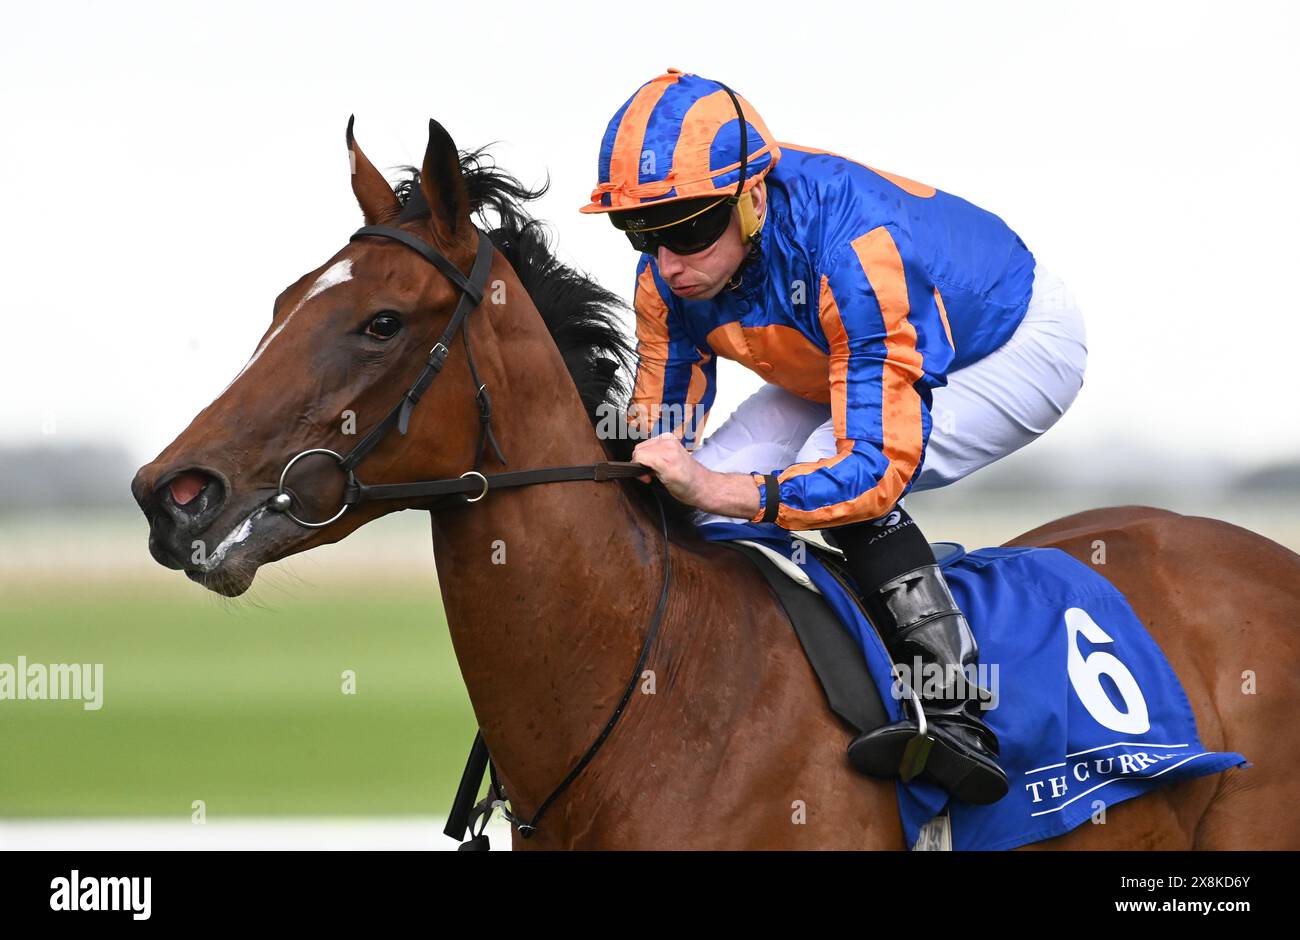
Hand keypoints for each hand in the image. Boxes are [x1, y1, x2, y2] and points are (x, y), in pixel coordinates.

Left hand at [631, 432, 762, 518]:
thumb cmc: (688, 478)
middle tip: (650, 476)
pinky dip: (640, 471)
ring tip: (653, 477)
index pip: (643, 446)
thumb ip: (656, 456)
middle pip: (639, 449)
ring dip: (641, 468)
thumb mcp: (670, 460)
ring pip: (639, 454)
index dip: (641, 461)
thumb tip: (638, 461)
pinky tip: (650, 479)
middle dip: (640, 464)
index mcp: (668, 438)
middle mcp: (667, 440)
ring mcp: (667, 449)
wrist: (704, 487)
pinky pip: (641, 459)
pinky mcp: (666, 460)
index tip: (648, 472)